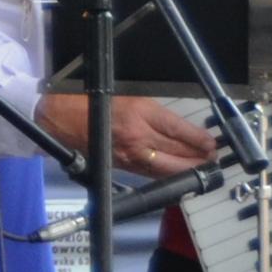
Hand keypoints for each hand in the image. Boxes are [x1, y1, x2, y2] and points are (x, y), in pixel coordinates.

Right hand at [42, 93, 222, 179]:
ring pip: (167, 167)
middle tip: (213, 157)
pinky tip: (177, 173)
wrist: (59, 117)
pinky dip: (167, 174)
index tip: (211, 143)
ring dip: (187, 168)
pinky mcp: (121, 165)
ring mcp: (129, 154)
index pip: (179, 131)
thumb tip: (178, 127)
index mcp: (141, 113)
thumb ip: (153, 112)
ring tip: (201, 167)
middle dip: (199, 157)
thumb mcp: (129, 97)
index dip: (199, 139)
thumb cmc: (91, 101)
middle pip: (177, 152)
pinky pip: (150, 173)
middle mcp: (137, 136)